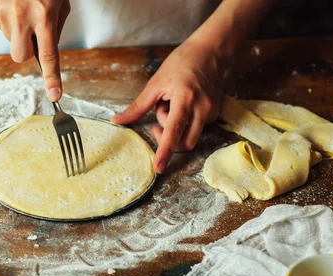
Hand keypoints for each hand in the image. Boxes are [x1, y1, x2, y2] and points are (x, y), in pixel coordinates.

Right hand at [0, 0, 70, 100]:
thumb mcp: (60, 5)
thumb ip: (53, 30)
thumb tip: (43, 54)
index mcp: (44, 16)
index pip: (49, 55)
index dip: (51, 78)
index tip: (54, 95)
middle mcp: (22, 16)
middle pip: (20, 56)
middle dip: (26, 52)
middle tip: (32, 36)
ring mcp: (3, 13)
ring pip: (10, 41)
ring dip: (18, 32)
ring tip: (23, 9)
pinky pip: (0, 27)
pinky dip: (7, 21)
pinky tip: (12, 5)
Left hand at [111, 40, 225, 173]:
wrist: (210, 51)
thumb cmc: (181, 63)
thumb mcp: (155, 83)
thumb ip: (137, 107)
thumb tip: (116, 120)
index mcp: (185, 98)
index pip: (174, 131)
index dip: (165, 151)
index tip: (159, 167)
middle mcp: (202, 108)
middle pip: (185, 142)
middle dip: (169, 139)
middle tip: (159, 118)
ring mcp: (211, 111)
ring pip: (190, 136)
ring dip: (176, 127)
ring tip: (172, 105)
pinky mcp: (216, 113)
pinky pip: (196, 127)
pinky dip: (186, 121)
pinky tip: (184, 103)